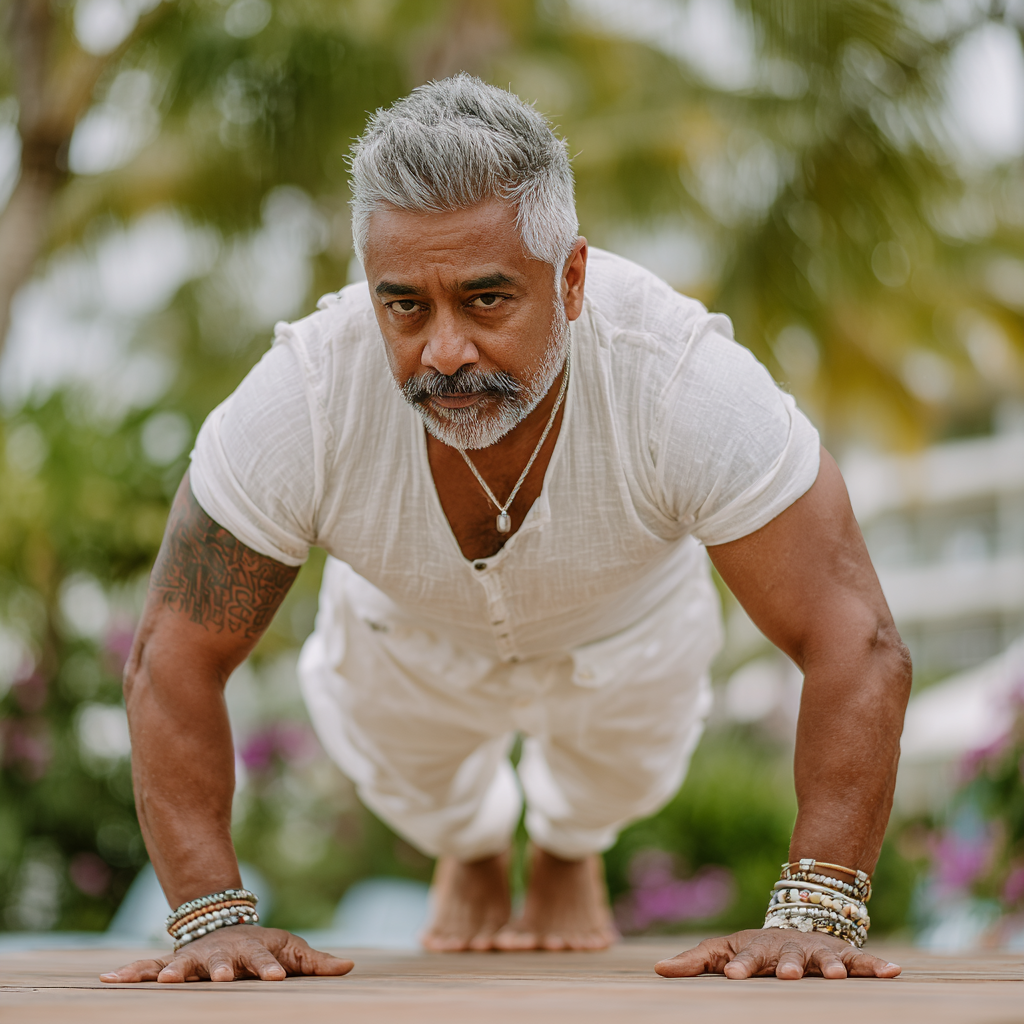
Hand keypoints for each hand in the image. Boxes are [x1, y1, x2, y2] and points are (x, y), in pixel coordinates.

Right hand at [100, 925, 354, 982]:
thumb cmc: (263, 946)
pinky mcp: (171, 964)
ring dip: (175, 973)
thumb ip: (316, 963)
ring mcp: (194, 958)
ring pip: (183, 965)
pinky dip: (130, 974)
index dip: (270, 968)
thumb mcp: (292, 949)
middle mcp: (220, 955)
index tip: (277, 977)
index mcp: (251, 953)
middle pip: (222, 962)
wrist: (224, 923)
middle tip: (222, 977)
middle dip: (221, 970)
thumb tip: (349, 968)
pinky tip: (109, 981)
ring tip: (167, 981)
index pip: (263, 961)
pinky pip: (147, 969)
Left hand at [654, 928, 900, 979]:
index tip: (735, 976)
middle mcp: (789, 949)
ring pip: (826, 957)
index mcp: (758, 950)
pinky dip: (876, 966)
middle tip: (788, 974)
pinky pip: (861, 961)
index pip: (746, 958)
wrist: (794, 920)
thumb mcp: (721, 951)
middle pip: (788, 956)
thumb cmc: (752, 948)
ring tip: (836, 975)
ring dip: (831, 966)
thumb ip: (693, 963)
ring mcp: (817, 952)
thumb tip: (657, 971)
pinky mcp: (843, 956)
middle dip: (788, 965)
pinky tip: (894, 973)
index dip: (740, 966)